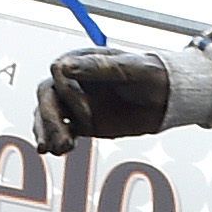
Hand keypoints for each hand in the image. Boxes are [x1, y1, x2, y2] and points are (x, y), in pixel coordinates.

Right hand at [34, 50, 171, 151]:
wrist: (165, 98)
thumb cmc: (148, 75)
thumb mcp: (128, 67)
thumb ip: (97, 67)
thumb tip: (61, 67)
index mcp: (81, 60)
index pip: (58, 72)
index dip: (68, 93)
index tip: (87, 110)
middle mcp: (73, 80)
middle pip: (46, 96)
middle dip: (50, 119)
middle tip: (63, 141)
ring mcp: (75, 103)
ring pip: (47, 114)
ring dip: (47, 132)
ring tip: (53, 150)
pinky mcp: (81, 124)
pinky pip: (61, 132)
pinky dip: (55, 142)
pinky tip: (56, 151)